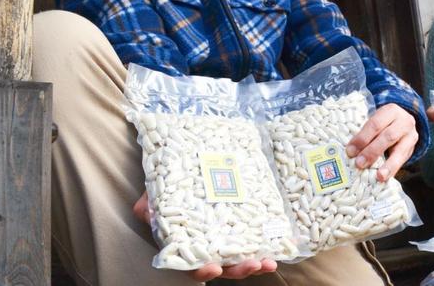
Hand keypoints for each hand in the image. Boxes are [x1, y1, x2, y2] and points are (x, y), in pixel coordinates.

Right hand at [132, 191, 277, 280]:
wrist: (190, 163)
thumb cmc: (170, 184)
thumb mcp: (156, 194)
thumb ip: (150, 205)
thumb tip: (147, 212)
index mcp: (188, 243)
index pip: (193, 265)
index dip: (203, 271)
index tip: (214, 268)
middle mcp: (210, 244)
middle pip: (225, 265)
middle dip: (240, 269)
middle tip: (255, 264)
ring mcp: (230, 235)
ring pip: (244, 256)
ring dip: (258, 262)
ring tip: (271, 260)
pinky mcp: (247, 223)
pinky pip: (259, 237)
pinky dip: (271, 242)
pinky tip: (286, 243)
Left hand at [345, 103, 417, 181]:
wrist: (403, 122)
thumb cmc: (383, 123)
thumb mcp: (376, 121)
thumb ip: (365, 133)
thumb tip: (350, 151)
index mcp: (390, 110)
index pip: (375, 124)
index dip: (362, 138)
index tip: (350, 151)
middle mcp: (404, 121)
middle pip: (387, 136)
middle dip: (372, 151)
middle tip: (359, 163)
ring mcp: (411, 135)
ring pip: (399, 150)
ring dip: (388, 165)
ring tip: (379, 176)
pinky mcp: (413, 148)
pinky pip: (403, 160)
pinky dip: (393, 170)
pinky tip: (385, 177)